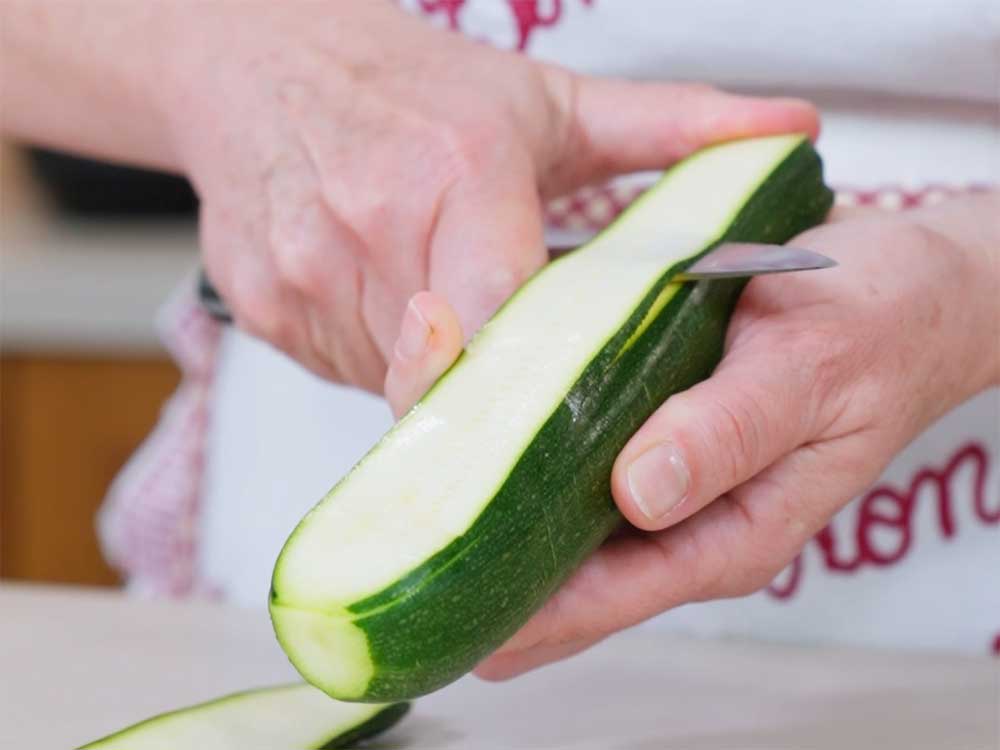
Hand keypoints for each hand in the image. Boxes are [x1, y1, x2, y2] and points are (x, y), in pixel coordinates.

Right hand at [158, 2, 815, 388]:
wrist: (262, 62)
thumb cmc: (414, 88)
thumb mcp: (548, 102)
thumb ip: (673, 126)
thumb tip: (792, 130)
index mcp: (456, 176)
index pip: (497, 318)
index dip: (529, 388)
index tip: (562, 429)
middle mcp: (371, 230)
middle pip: (449, 372)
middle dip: (491, 389)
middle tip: (520, 371)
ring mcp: (306, 274)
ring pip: (391, 381)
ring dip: (433, 372)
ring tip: (442, 308)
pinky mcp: (263, 306)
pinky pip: (341, 368)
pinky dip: (377, 358)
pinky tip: (386, 300)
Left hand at [386, 194, 999, 678]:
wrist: (896, 289)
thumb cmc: (874, 331)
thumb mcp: (814, 373)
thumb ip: (731, 432)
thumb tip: (640, 492)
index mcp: (720, 534)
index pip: (601, 598)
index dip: (518, 603)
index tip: (437, 585)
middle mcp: (669, 516)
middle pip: (551, 557)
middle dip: (472, 532)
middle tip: (395, 495)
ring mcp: (644, 468)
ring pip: (539, 497)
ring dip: (475, 469)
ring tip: (407, 435)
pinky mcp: (630, 417)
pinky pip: (553, 434)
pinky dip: (505, 413)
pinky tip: (460, 385)